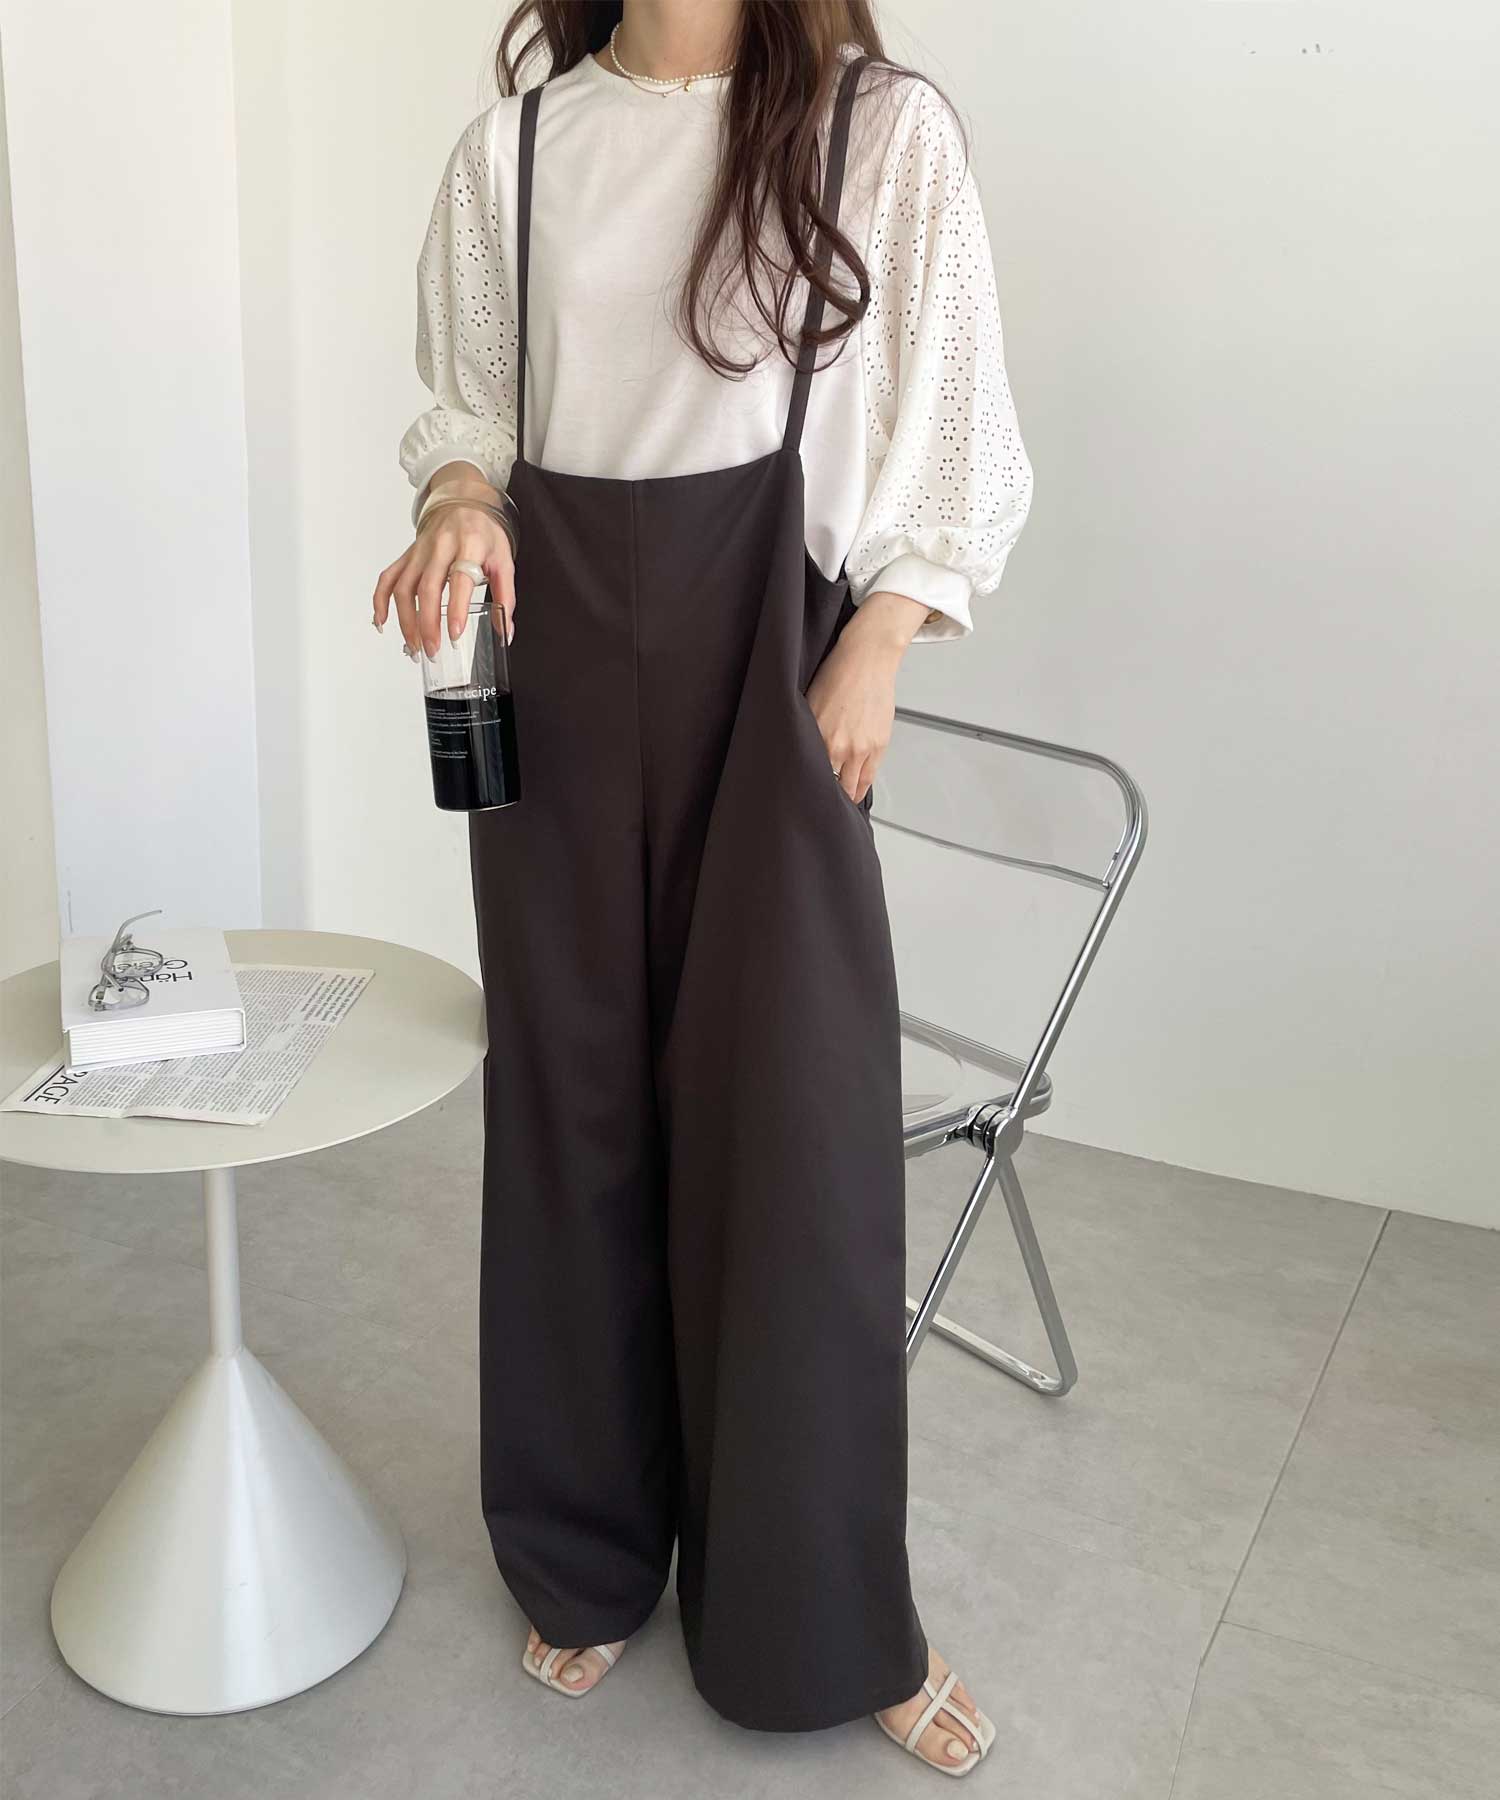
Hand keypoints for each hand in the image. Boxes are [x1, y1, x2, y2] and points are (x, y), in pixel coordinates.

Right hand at [372, 488, 515, 657]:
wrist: (463, 501)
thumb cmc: (484, 531)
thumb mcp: (504, 560)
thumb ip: (506, 596)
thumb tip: (506, 632)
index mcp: (469, 545)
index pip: (459, 580)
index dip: (455, 609)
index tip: (454, 634)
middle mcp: (440, 547)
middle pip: (427, 588)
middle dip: (426, 624)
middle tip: (433, 649)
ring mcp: (419, 551)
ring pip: (403, 587)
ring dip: (405, 620)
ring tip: (414, 646)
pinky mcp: (407, 555)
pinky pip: (388, 577)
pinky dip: (380, 601)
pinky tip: (383, 622)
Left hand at [804, 591, 931, 803]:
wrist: (867, 659)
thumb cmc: (837, 674)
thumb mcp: (808, 704)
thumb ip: (805, 732)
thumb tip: (798, 752)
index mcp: (818, 738)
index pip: (811, 777)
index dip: (807, 788)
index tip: (803, 794)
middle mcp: (840, 748)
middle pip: (833, 787)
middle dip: (827, 796)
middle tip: (820, 803)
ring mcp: (862, 748)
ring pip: (853, 786)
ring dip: (847, 795)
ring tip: (840, 802)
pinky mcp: (879, 744)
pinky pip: (870, 776)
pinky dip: (862, 786)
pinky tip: (855, 791)